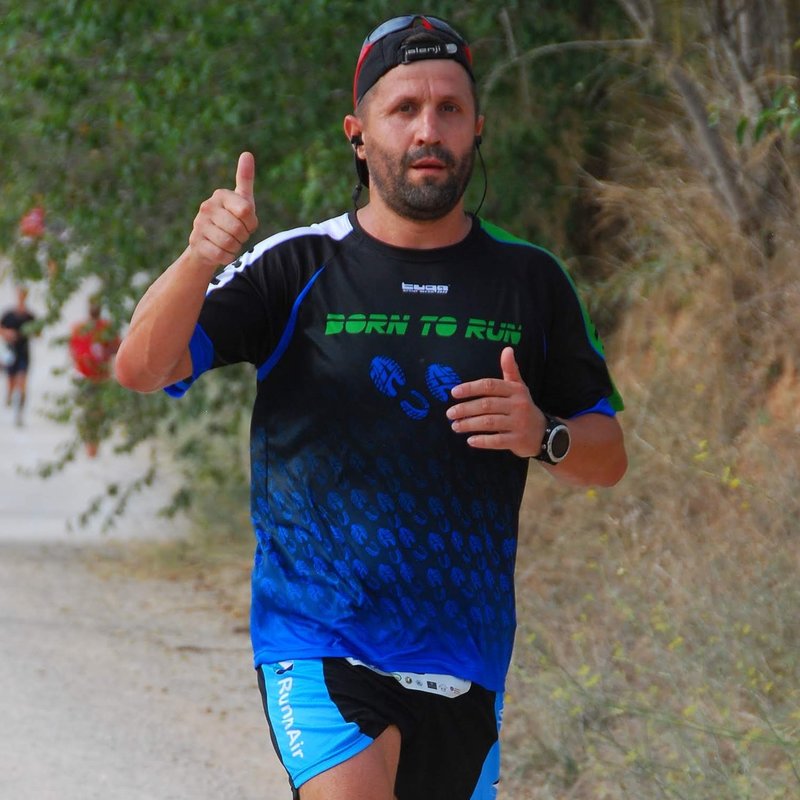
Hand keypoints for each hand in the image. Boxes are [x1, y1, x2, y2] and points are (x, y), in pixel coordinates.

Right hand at [187, 151, 258, 271]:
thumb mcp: (242, 201)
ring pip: (230, 243)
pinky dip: (227, 257)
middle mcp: (207, 207)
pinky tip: (222, 252)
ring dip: (235, 247)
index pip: (247, 211)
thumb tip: (247, 153)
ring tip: (230, 243)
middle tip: (237, 235)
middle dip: (243, 237)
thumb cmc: (231, 219)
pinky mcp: (196, 243)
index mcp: (221, 195)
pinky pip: (221, 254)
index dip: (251, 223)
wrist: (208, 244)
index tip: (246, 222)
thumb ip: (245, 179)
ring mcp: (199, 224)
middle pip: (239, 229)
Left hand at [447, 346, 544, 457]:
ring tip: (455, 426)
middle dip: (465, 409)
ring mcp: (518, 423)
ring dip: (469, 424)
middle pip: (486, 405)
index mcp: (515, 390)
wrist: (545, 433)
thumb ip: (510, 370)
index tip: (454, 393)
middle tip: (450, 413)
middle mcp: (518, 405)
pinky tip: (470, 440)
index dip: (471, 388)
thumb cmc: (524, 407)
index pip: (490, 385)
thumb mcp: (519, 388)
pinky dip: (482, 441)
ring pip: (489, 423)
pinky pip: (497, 441)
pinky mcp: (518, 440)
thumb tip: (507, 349)